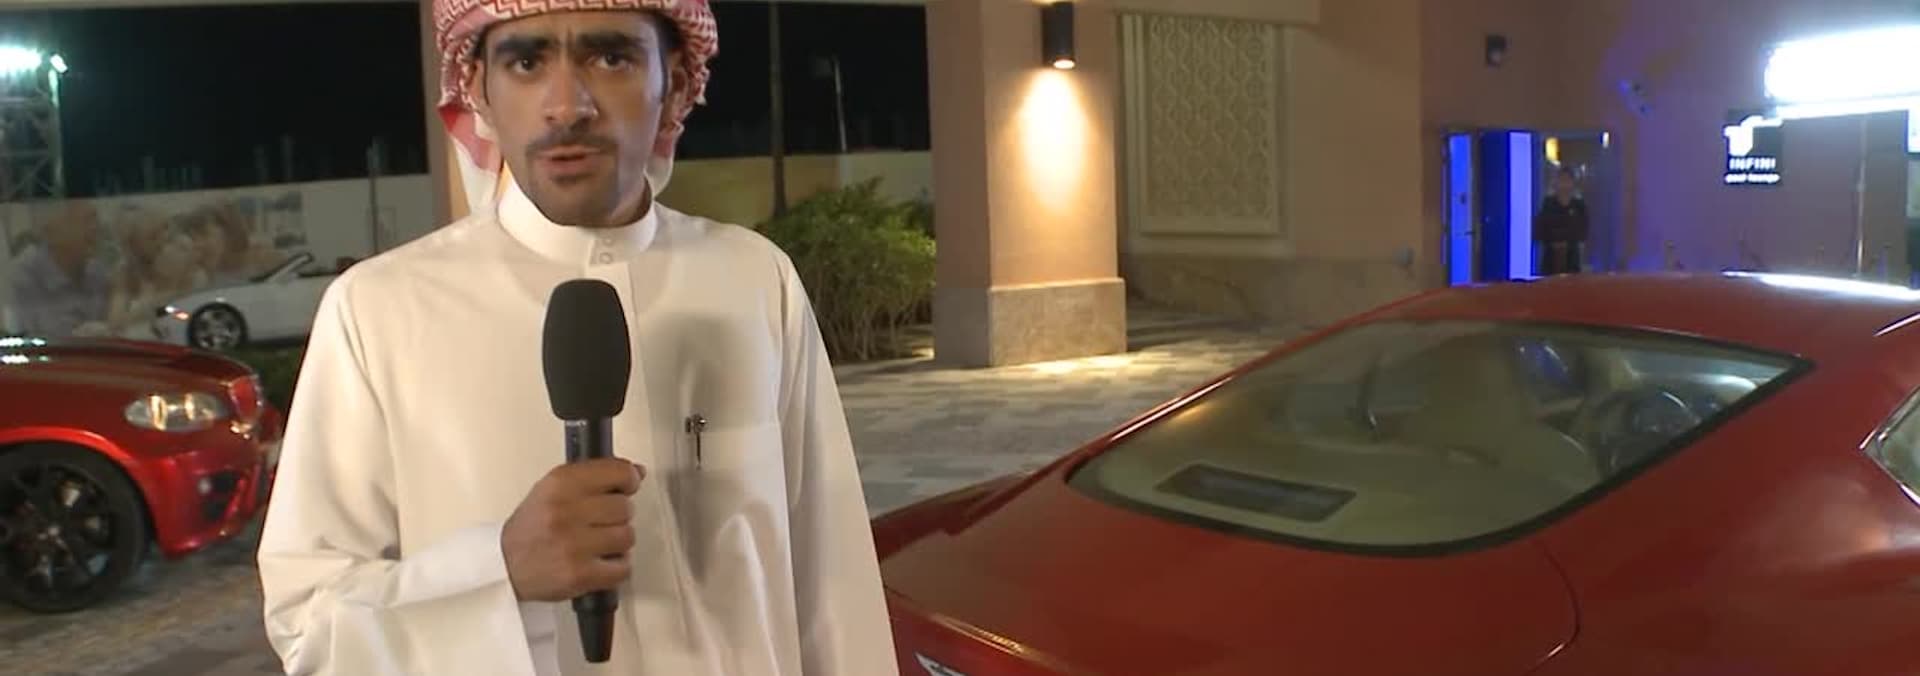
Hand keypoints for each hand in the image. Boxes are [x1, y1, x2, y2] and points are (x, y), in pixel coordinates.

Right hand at [501, 458, 643, 601]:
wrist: (504, 564)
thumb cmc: (533, 527)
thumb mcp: (553, 489)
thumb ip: (594, 476)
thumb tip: (637, 472)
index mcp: (560, 484)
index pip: (618, 472)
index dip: (628, 479)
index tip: (627, 486)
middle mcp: (566, 511)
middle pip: (625, 507)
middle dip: (618, 516)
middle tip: (599, 522)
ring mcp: (573, 545)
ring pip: (627, 537)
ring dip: (618, 542)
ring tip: (597, 544)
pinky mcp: (579, 575)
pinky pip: (623, 568)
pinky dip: (616, 567)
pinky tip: (599, 562)